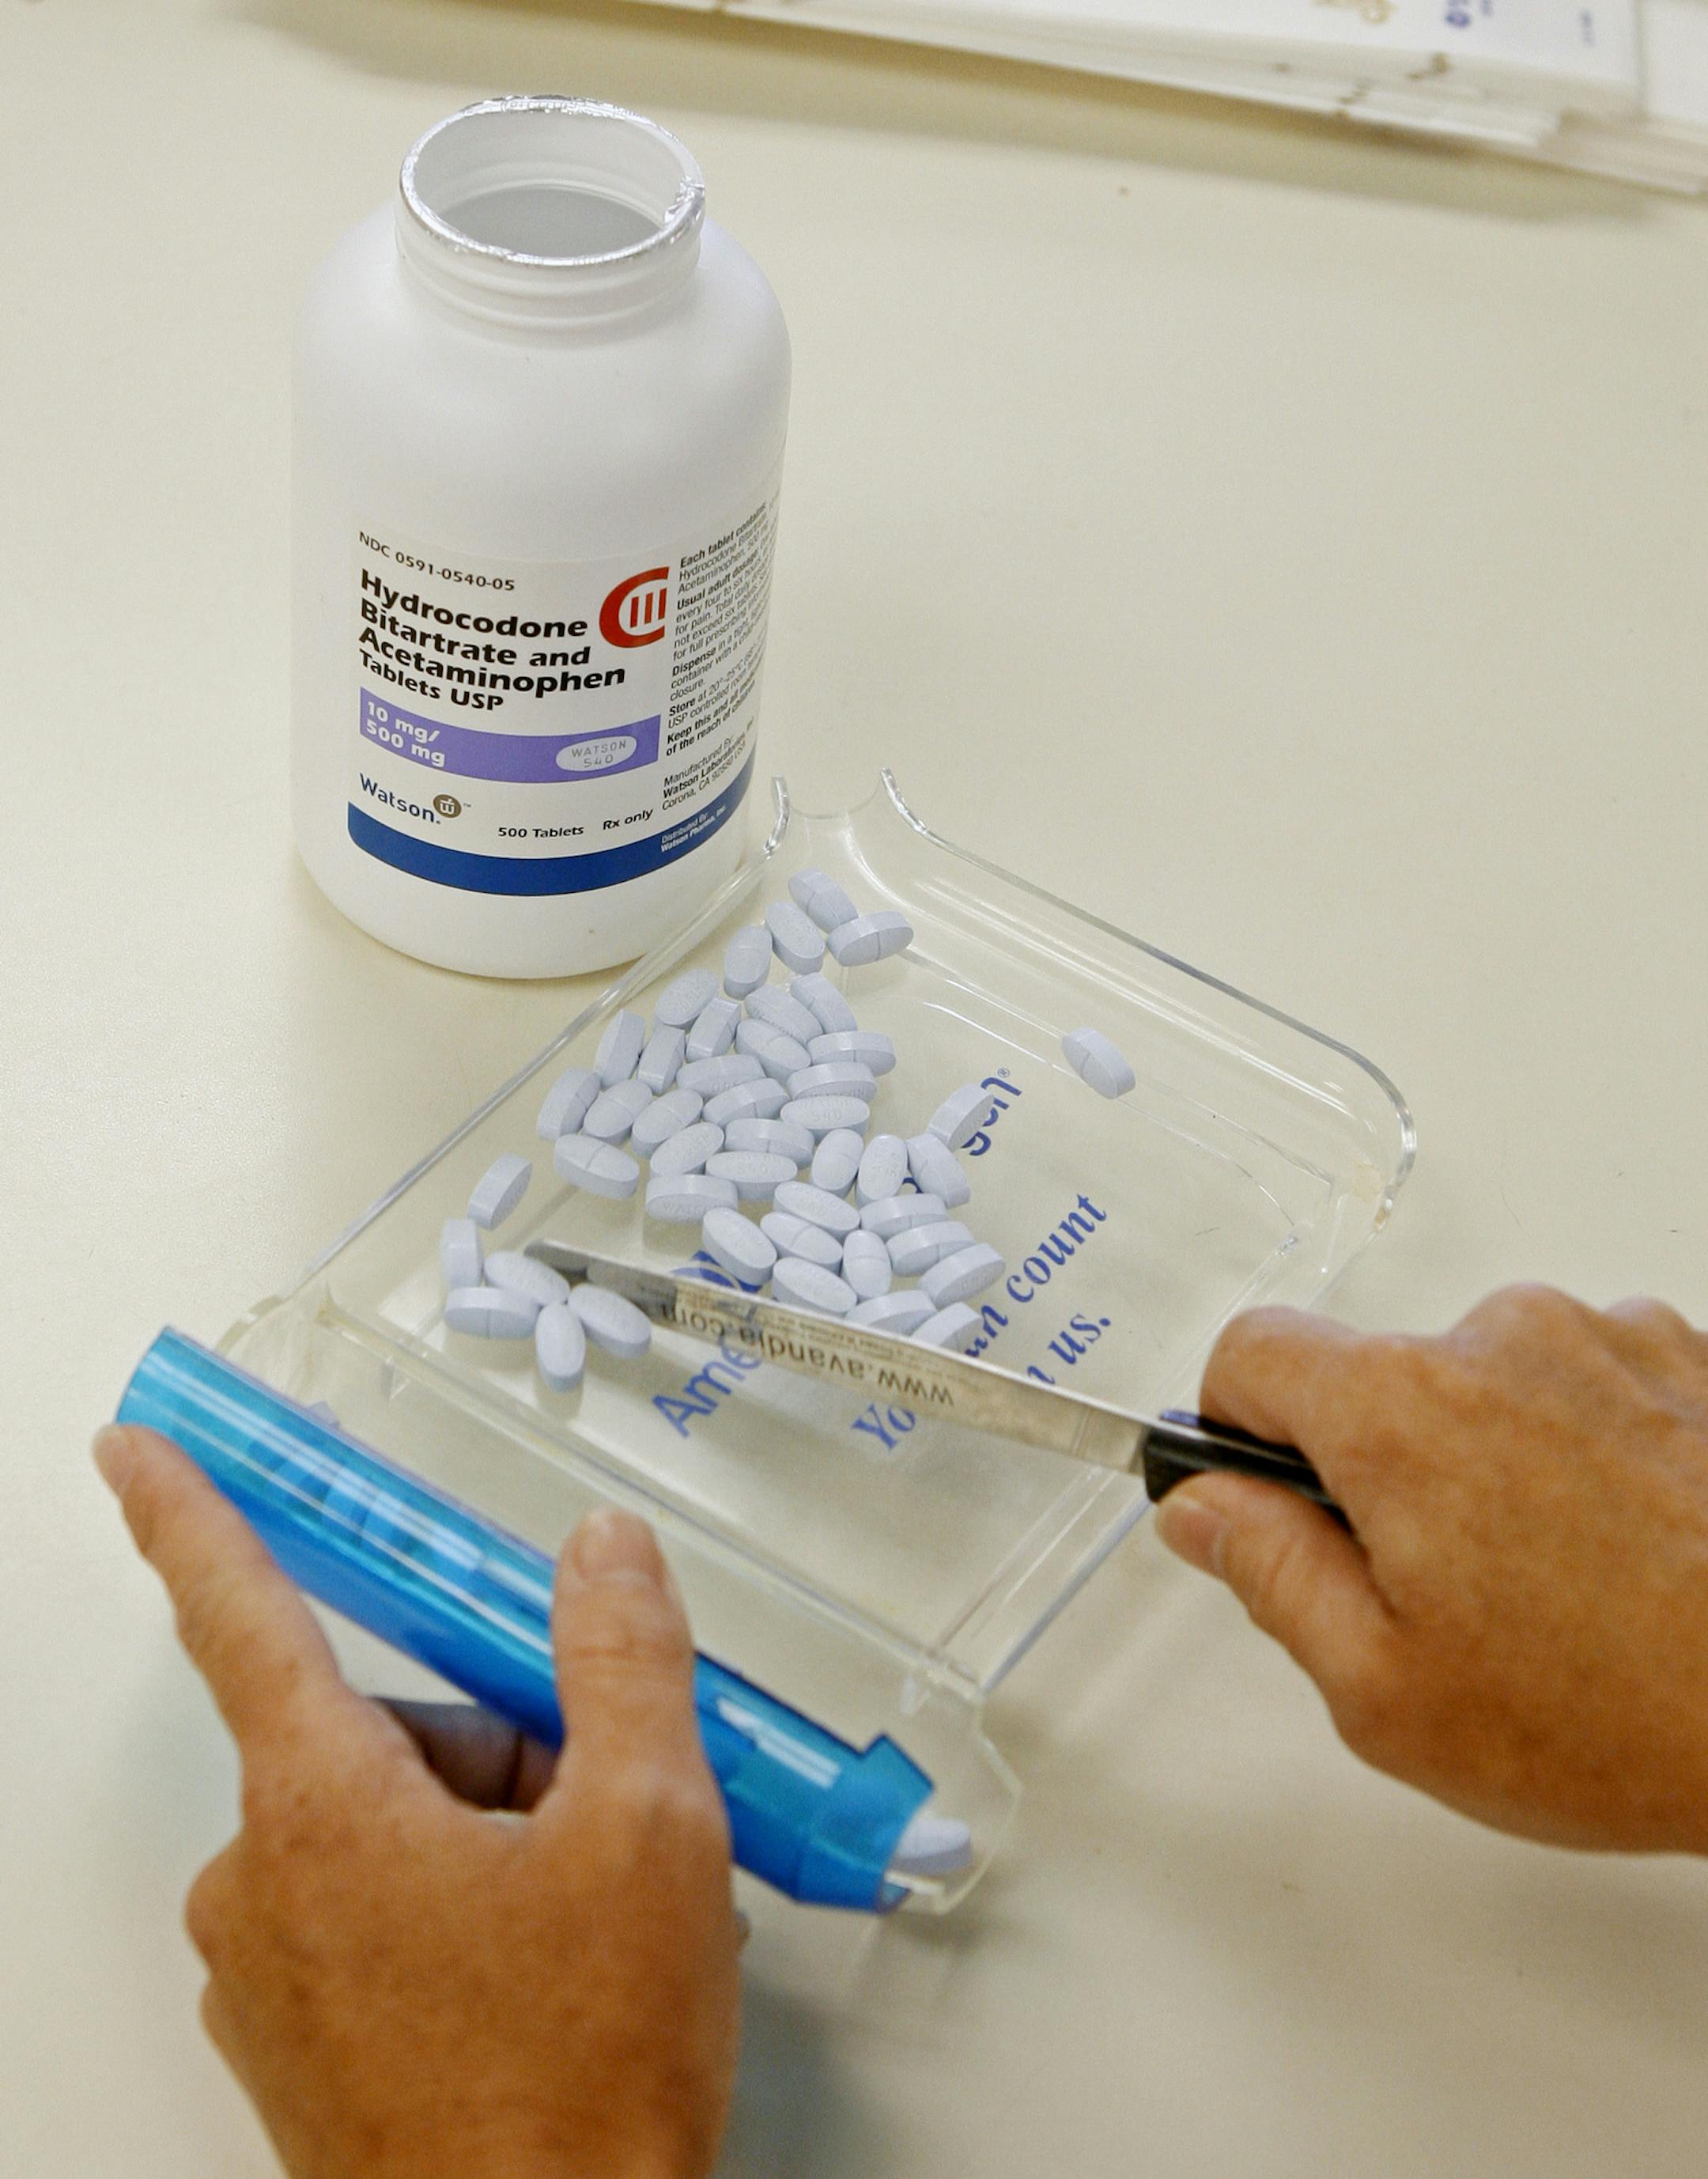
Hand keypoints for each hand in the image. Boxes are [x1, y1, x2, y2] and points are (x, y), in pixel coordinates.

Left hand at [94, 1425, 740, 2178]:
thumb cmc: (584, 2071)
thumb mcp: (647, 1830)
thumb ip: (624, 1661)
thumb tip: (602, 1549)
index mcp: (321, 1807)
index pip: (241, 1615)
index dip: (188, 1515)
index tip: (130, 1447)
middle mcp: (261, 1885)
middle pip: (378, 1737)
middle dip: (501, 1750)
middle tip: (607, 1826)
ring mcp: (269, 1980)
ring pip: (386, 1831)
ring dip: (495, 1839)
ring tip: (598, 1928)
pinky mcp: (296, 2053)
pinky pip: (373, 1922)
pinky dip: (462, 1915)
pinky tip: (552, 1982)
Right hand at [1154, 1286, 1707, 1853]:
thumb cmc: (1622, 1715)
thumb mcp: (1386, 1690)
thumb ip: (1271, 1574)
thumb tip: (1203, 1508)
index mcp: (1402, 1409)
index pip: (1253, 1350)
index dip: (1236, 1426)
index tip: (1263, 1491)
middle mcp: (1503, 1339)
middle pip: (1381, 1377)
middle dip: (1386, 1471)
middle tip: (1445, 1595)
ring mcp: (1609, 1339)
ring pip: (1492, 1382)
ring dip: (1499, 1458)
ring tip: (1564, 1585)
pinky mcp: (1690, 1358)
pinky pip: (1591, 1382)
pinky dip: (1589, 1447)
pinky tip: (1633, 1549)